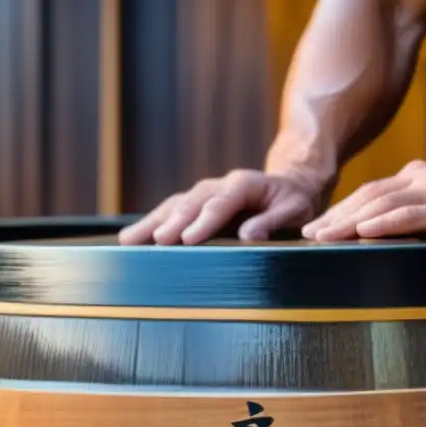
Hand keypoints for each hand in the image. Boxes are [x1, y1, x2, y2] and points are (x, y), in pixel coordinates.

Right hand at [118, 169, 325, 244]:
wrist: (290, 185)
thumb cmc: (295, 201)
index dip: (204, 221)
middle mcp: (221, 185)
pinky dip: (153, 223)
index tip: (188, 239)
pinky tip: (133, 239)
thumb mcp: (295, 209)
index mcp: (245, 184)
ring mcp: (207, 193)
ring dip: (154, 222)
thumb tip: (250, 235)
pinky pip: (172, 211)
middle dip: (174, 223)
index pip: (222, 203)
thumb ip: (274, 220)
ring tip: (130, 241)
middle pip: (193, 203)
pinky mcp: (198, 204)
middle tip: (156, 242)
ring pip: (176, 205)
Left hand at [301, 160, 425, 242]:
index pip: (374, 190)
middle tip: (308, 233)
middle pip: (368, 194)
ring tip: (322, 236)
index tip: (322, 224)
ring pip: (381, 203)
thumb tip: (405, 225)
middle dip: (335, 214)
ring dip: (347, 220)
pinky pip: (409, 215)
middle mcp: (424, 177)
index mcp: (425, 176)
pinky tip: (361, 232)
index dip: (344, 206)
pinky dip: (382, 222)